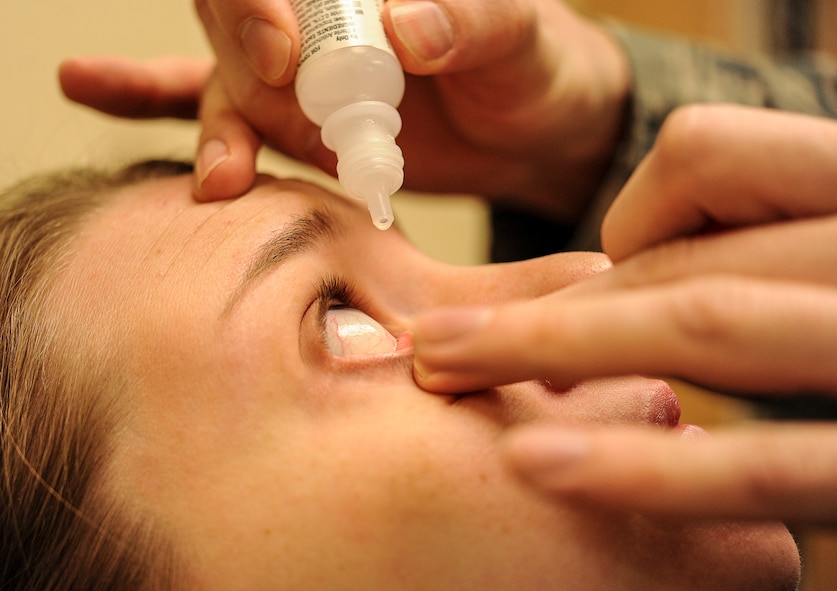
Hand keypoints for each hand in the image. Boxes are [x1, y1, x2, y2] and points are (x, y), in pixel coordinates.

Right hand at [59, 0, 629, 217]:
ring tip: (218, 170)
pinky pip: (222, 114)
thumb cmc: (530, 67)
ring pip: (224, 76)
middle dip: (243, 41)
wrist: (530, 130)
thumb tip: (409, 27)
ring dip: (210, 120)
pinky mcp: (292, 123)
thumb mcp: (518, 36)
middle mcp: (317, 14)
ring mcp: (295, 71)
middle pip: (241, 10)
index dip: (268, 1)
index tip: (290, 49)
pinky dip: (165, 114)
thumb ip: (471, 20)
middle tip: (276, 78)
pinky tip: (92, 95)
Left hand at [412, 104, 836, 523]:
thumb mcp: (820, 231)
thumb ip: (747, 225)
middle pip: (681, 261)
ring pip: (713, 333)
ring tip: (447, 382)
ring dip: (563, 360)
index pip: (708, 154)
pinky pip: (775, 462)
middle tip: (433, 347)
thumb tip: (622, 249)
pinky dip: (655, 468)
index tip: (595, 275)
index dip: (630, 213)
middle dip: (542, 313)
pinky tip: (546, 472)